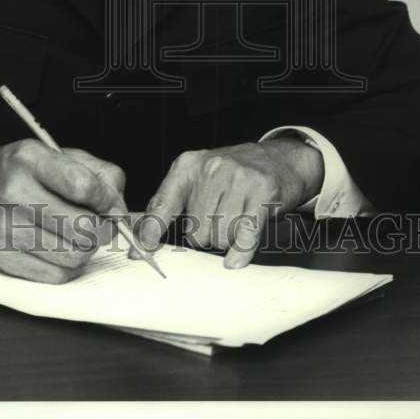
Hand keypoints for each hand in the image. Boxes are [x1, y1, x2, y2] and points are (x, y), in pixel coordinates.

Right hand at [0, 140, 126, 283]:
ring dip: (86, 248)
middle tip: (99, 223)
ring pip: (73, 255)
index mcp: (29, 159)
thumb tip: (118, 209)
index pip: (83, 186)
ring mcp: (4, 228)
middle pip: (82, 226)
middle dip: (102, 228)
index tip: (110, 203)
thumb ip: (99, 174)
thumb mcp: (59, 155)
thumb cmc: (25, 173)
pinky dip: (68, 266)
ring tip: (78, 235)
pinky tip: (61, 247)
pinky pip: (56, 275)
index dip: (107, 199)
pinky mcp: (1, 257)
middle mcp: (13, 192)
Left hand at [137, 137, 323, 268]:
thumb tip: (144, 239)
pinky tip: (236, 259)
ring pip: (219, 238)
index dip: (150, 230)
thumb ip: (170, 204)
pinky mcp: (262, 194)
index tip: (140, 250)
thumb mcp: (197, 177)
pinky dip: (239, 253)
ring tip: (235, 221)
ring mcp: (237, 179)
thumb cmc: (232, 175)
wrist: (279, 159)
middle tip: (218, 221)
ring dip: (226, 240)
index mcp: (188, 166)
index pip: (162, 203)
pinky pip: (245, 236)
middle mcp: (210, 169)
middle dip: (205, 237)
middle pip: (195, 232)